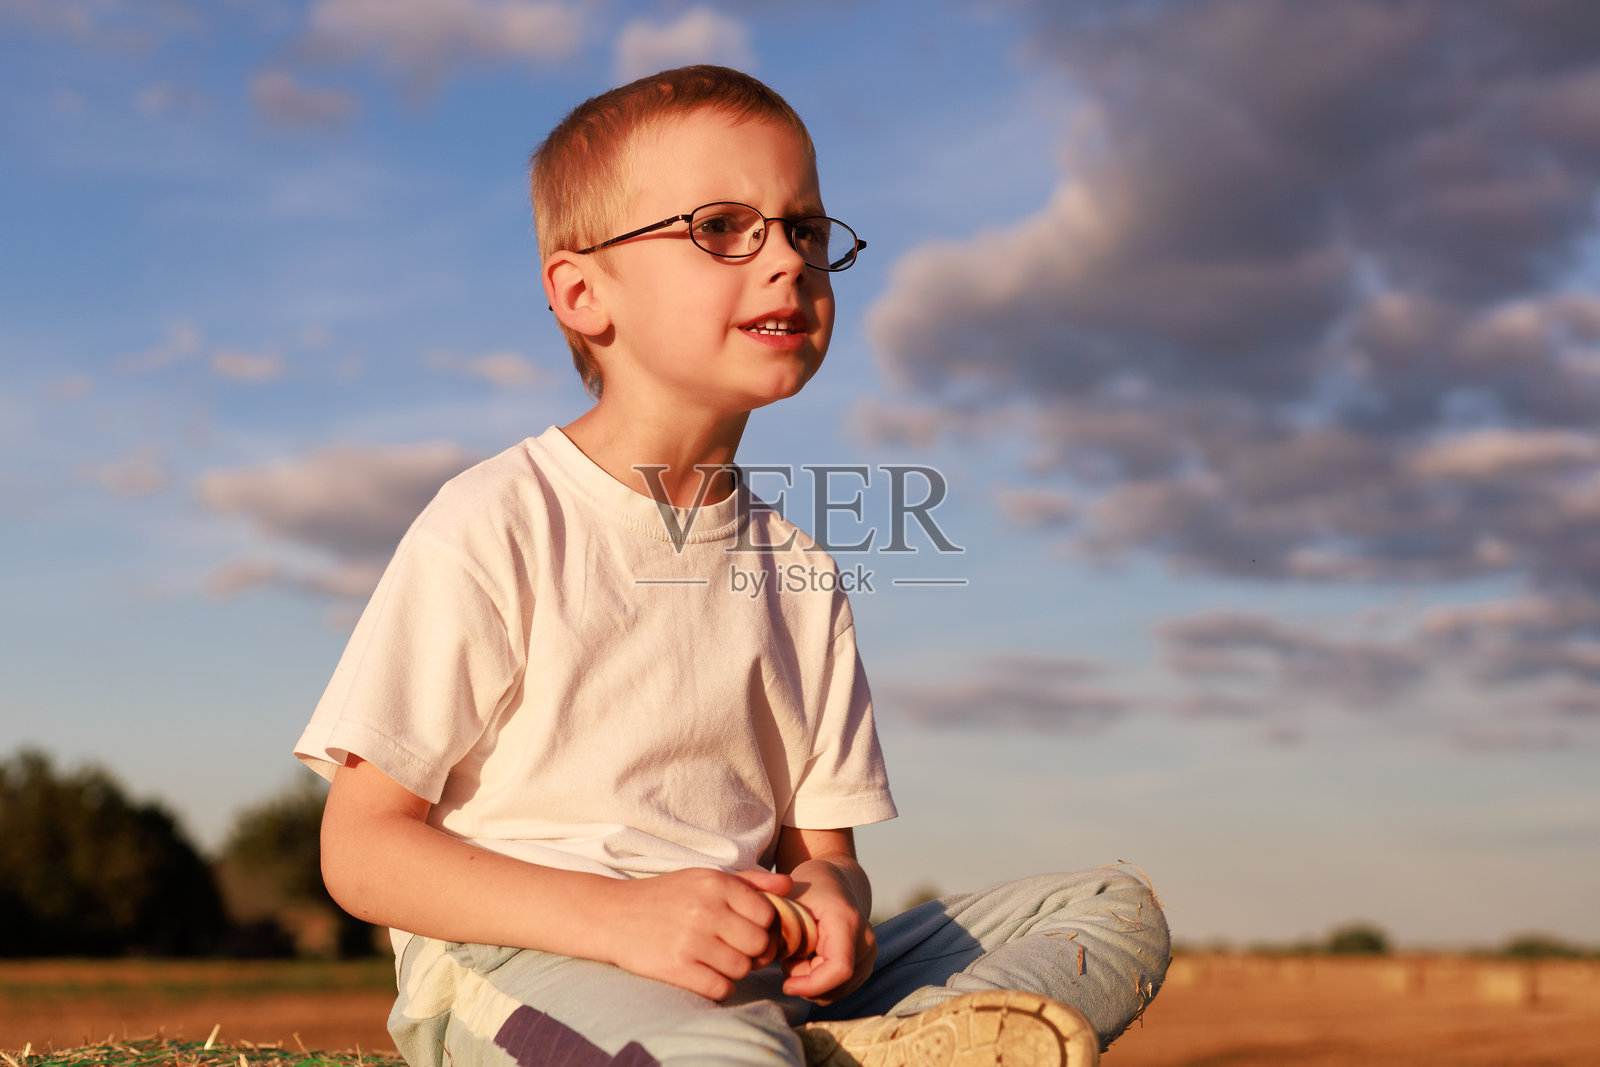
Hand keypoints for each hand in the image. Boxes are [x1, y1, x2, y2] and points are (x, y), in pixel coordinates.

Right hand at [595, 867, 792, 1000]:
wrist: (612, 915)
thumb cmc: (666, 896)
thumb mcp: (705, 878)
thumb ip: (750, 881)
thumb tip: (790, 886)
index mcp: (716, 883)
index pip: (767, 914)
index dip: (765, 927)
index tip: (750, 931)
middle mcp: (706, 909)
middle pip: (759, 944)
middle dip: (754, 952)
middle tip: (737, 949)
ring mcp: (690, 939)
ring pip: (742, 968)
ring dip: (736, 970)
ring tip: (718, 960)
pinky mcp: (676, 967)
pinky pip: (720, 987)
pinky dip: (719, 985)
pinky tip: (706, 973)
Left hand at [780, 860, 875, 1003]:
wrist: (833, 881)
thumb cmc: (807, 890)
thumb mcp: (787, 901)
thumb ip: (779, 927)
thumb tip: (770, 953)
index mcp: (846, 922)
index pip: (839, 969)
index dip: (812, 985)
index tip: (786, 985)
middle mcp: (865, 940)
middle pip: (836, 985)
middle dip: (805, 982)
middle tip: (787, 958)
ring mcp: (869, 954)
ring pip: (837, 991)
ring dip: (811, 983)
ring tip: (797, 956)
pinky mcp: (866, 964)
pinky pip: (840, 989)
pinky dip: (820, 982)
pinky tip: (809, 960)